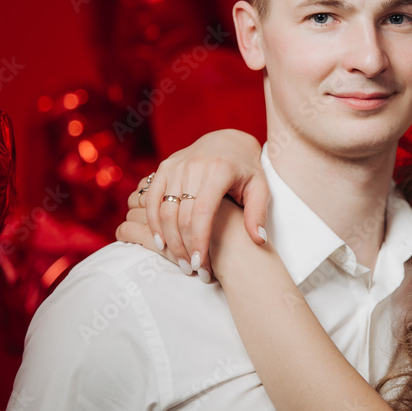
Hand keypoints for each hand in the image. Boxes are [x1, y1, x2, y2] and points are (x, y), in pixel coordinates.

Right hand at [126, 130, 269, 280]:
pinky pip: (151, 198)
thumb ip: (258, 213)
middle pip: (182, 216)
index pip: (203, 213)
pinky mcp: (164, 167)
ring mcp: (176, 165)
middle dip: (184, 247)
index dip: (199, 241)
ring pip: (164, 210)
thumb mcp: (260, 187)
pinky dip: (152, 221)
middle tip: (191, 270)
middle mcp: (194, 166)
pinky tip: (159, 242)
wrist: (228, 140)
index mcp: (219, 171)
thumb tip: (259, 240)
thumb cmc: (247, 169)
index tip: (201, 265)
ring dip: (168, 239)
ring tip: (178, 261)